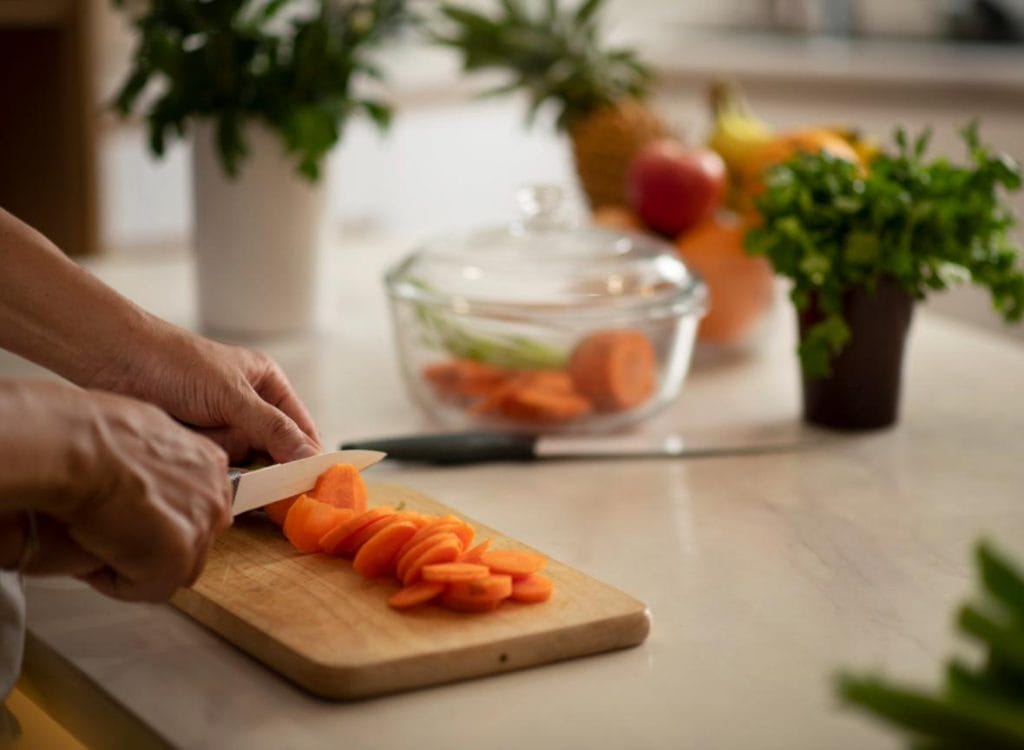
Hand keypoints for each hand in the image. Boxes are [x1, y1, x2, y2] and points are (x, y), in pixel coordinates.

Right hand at [0, 382, 232, 601]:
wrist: (81, 450)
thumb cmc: (96, 436)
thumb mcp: (145, 433)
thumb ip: (162, 460)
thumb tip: (147, 473)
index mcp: (209, 464)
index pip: (198, 508)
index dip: (161, 519)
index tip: (133, 517)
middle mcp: (214, 497)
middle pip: (191, 541)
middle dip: (155, 545)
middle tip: (114, 535)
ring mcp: (200, 530)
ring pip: (171, 569)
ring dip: (136, 564)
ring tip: (100, 544)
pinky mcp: (176, 559)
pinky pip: (146, 589)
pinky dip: (115, 582)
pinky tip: (93, 558)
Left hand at [94, 325, 320, 463]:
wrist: (113, 360)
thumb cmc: (176, 364)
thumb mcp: (233, 395)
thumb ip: (273, 429)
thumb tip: (310, 458)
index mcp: (268, 386)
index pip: (300, 430)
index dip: (307, 457)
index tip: (310, 487)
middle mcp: (249, 408)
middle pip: (270, 453)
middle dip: (254, 458)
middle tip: (239, 459)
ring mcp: (220, 427)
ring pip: (238, 463)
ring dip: (221, 455)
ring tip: (198, 430)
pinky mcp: (196, 444)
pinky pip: (211, 467)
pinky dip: (201, 461)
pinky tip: (187, 442)